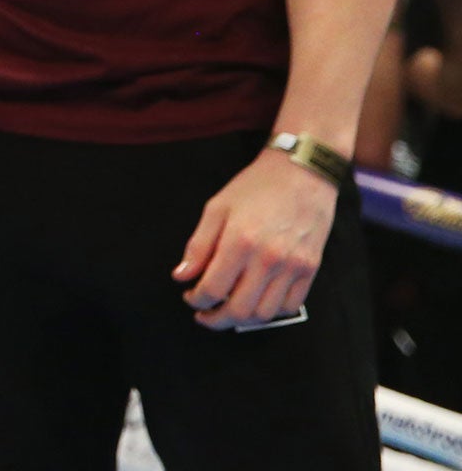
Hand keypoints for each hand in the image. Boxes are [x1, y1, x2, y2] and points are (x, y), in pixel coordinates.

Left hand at [171, 148, 337, 328]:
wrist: (301, 173)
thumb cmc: (255, 187)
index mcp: (239, 241)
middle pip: (239, 310)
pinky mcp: (310, 269)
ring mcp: (292, 266)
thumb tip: (182, 275)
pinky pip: (290, 306)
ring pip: (265, 314)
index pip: (213, 289)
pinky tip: (256, 302)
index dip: (196, 299)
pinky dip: (270, 312)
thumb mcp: (217, 207)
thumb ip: (198, 245)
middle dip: (216, 319)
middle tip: (204, 315)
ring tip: (228, 311)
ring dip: (242, 320)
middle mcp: (268, 258)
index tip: (190, 297)